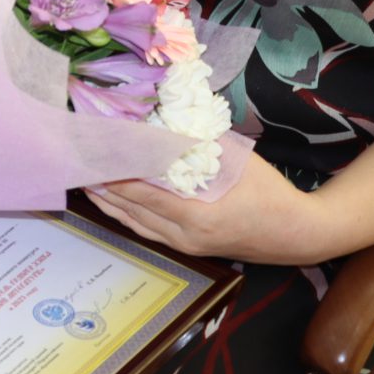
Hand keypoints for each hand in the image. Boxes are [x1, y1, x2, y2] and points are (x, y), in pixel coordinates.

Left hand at [86, 152, 326, 265]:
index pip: (141, 192)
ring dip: (108, 203)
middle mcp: (186, 235)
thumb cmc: (269, 191)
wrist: (297, 234)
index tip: (91, 152)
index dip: (112, 172)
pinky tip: (112, 201)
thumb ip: (196, 146)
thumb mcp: (234, 161)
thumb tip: (161, 123)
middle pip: (131, 210)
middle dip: (101, 186)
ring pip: (135, 224)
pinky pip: (148, 232)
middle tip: (77, 162)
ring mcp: (186, 246)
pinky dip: (126, 215)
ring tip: (84, 179)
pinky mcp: (189, 249)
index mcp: (198, 213)